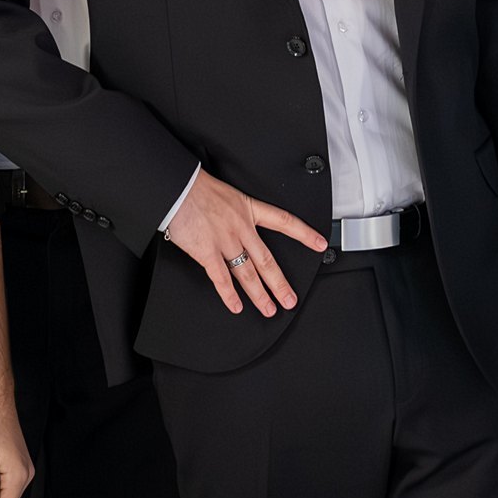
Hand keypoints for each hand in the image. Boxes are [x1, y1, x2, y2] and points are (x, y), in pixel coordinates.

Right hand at [164, 169, 327, 316]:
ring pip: (248, 273)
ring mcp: (225, 241)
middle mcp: (241, 227)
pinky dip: (229, 295)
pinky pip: (221, 278)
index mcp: (248, 209)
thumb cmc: (197, 189)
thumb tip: (241, 224)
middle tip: (290, 300)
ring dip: (259, 295)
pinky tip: (236, 306)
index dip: (304, 234)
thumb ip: (238, 211)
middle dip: (280, 283)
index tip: (320, 244)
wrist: (177, 188)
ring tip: (269, 309)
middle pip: (267, 260)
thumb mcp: (228, 194)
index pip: (284, 221)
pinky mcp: (207, 252)